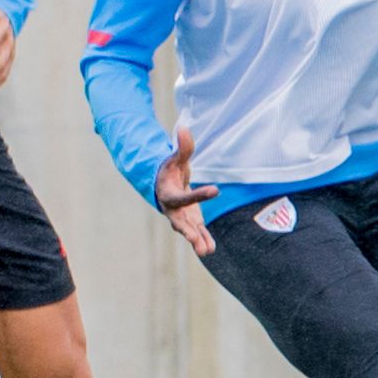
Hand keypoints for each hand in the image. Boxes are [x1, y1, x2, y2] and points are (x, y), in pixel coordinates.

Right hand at [152, 127, 218, 257]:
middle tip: (195, 239)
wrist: (161, 184)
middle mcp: (173, 210)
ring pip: (188, 231)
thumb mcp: (175, 158)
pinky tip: (211, 249)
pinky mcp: (190, 221)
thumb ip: (182, 146)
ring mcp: (181, 217)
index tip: (216, 190)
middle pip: (180, 222)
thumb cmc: (169, 170)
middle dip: (188, 231)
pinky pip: (196, 233)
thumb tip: (184, 127)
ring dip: (197, 241)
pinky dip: (202, 240)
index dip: (200, 194)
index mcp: (169, 194)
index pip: (185, 196)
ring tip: (207, 251)